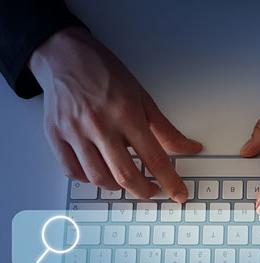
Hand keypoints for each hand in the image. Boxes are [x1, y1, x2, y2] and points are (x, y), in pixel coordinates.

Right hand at [29, 27, 201, 201]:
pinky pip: (72, 172)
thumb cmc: (105, 73)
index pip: (154, 158)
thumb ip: (165, 129)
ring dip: (117, 187)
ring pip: (98, 178)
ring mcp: (75, 133)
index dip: (170, 181)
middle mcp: (100, 126)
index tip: (178, 194)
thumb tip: (189, 148)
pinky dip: (88, 179)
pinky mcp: (55, 136)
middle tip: (152, 191)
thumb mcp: (142, 97)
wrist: (65, 55)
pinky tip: (99, 172)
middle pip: (125, 175)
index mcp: (126, 114)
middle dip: (144, 191)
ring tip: (126, 180)